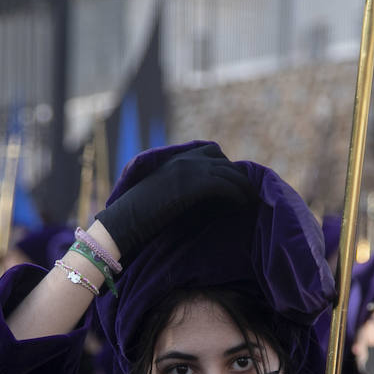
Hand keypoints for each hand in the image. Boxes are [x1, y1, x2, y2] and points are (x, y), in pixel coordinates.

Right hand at [95, 144, 251, 260]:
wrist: (122, 222)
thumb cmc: (137, 216)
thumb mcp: (161, 195)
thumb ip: (179, 188)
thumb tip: (200, 199)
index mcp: (174, 159)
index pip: (210, 151)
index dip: (224, 167)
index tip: (232, 184)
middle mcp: (183, 160)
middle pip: (223, 160)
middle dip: (237, 175)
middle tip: (248, 193)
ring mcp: (187, 169)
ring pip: (228, 172)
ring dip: (242, 186)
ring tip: (251, 201)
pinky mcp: (192, 184)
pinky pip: (224, 184)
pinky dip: (236, 194)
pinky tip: (241, 205)